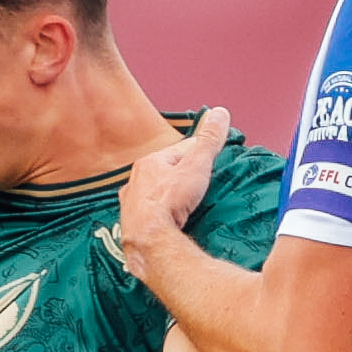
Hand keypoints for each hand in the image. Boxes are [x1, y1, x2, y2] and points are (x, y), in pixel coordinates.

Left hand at [112, 108, 228, 271]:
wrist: (148, 239)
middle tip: (201, 183)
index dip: (200, 153)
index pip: (181, 150)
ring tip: (186, 204)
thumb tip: (220, 112)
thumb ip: (208, 140)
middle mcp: (135, 181)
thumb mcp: (196, 166)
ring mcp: (131, 204)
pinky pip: (150, 215)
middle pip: (166, 172)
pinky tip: (169, 221)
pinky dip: (160, 215)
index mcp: (150, 162)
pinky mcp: (132, 225)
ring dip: (169, 196)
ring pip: (155, 194)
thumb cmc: (169, 201)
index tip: (212, 158)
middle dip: (183, 175)